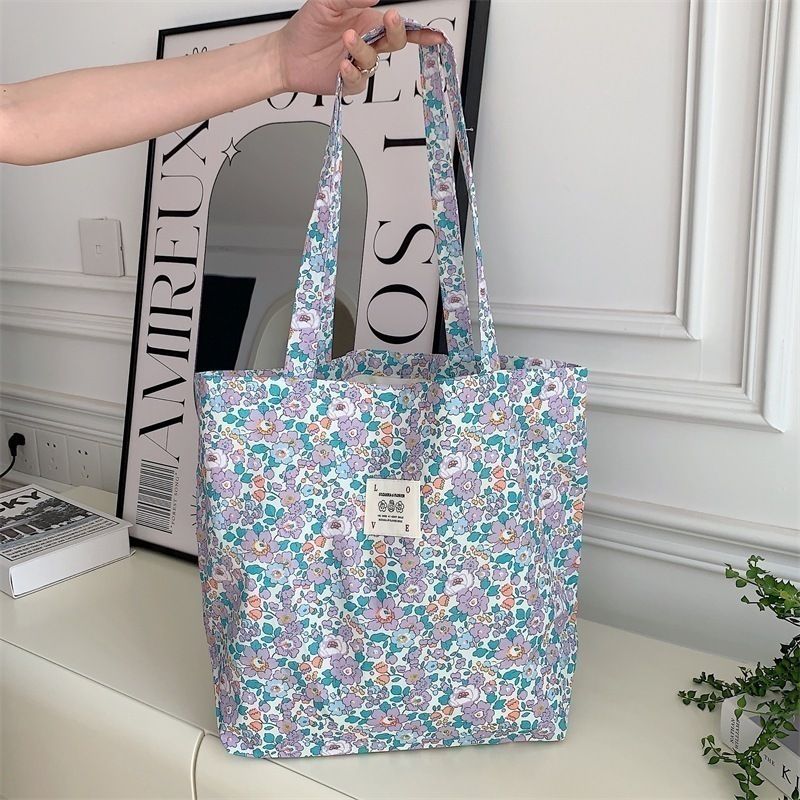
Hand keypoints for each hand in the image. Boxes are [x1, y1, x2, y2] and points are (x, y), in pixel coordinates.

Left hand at [275, 0, 444, 95]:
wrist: (286, 54)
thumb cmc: (307, 27)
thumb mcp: (327, 2)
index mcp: (368, 23)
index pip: (400, 27)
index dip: (420, 31)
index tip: (435, 35)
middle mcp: (367, 44)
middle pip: (395, 43)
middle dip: (397, 32)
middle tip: (389, 19)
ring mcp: (359, 64)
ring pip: (374, 61)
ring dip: (363, 50)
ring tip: (346, 39)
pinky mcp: (348, 82)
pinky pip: (358, 81)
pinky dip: (352, 73)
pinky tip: (342, 65)